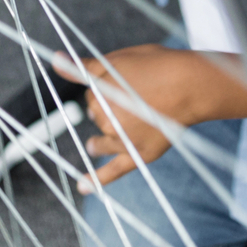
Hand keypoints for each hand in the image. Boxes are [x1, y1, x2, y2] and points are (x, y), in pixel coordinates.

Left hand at [53, 45, 246, 190]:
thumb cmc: (158, 67)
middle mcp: (106, 118)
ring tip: (93, 145)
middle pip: (96, 115)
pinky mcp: (139, 154)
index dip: (104, 86)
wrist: (191, 85)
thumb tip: (55, 61)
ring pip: (102, 139)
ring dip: (98, 140)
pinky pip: (115, 171)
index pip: (91, 93)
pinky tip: (83, 187)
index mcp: (98, 94)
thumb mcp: (118, 59)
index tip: (122, 82)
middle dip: (107, 108)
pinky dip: (98, 180)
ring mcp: (122, 139)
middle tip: (132, 99)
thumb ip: (84, 67)